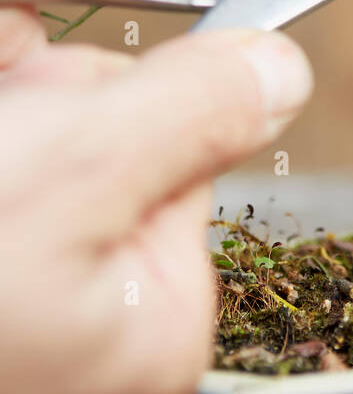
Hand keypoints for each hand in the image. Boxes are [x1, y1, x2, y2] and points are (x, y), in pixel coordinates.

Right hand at [0, 0, 312, 393]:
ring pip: (26, 134)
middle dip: (25, 105)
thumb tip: (284, 69)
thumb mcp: (69, 181)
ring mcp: (19, 307)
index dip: (100, 103)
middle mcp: (91, 323)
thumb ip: (187, 115)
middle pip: (92, 134)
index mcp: (155, 318)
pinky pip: (6, 167)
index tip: (29, 109)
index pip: (175, 146)